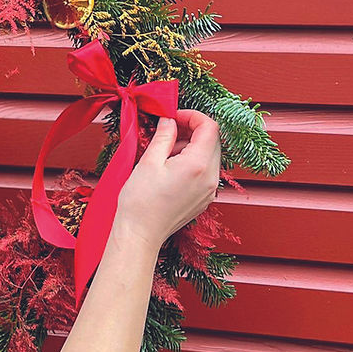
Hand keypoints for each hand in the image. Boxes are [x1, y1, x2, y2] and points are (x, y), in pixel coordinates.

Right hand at [110, 110, 221, 253]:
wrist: (140, 234)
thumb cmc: (140, 202)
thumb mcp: (149, 161)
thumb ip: (164, 136)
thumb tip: (169, 120)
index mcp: (198, 165)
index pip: (209, 127)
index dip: (192, 116)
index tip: (173, 116)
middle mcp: (210, 178)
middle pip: (212, 141)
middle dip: (191, 130)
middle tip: (167, 131)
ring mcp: (209, 190)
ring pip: (209, 156)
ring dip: (191, 146)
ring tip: (165, 153)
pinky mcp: (204, 199)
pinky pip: (205, 172)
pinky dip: (192, 162)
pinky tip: (171, 168)